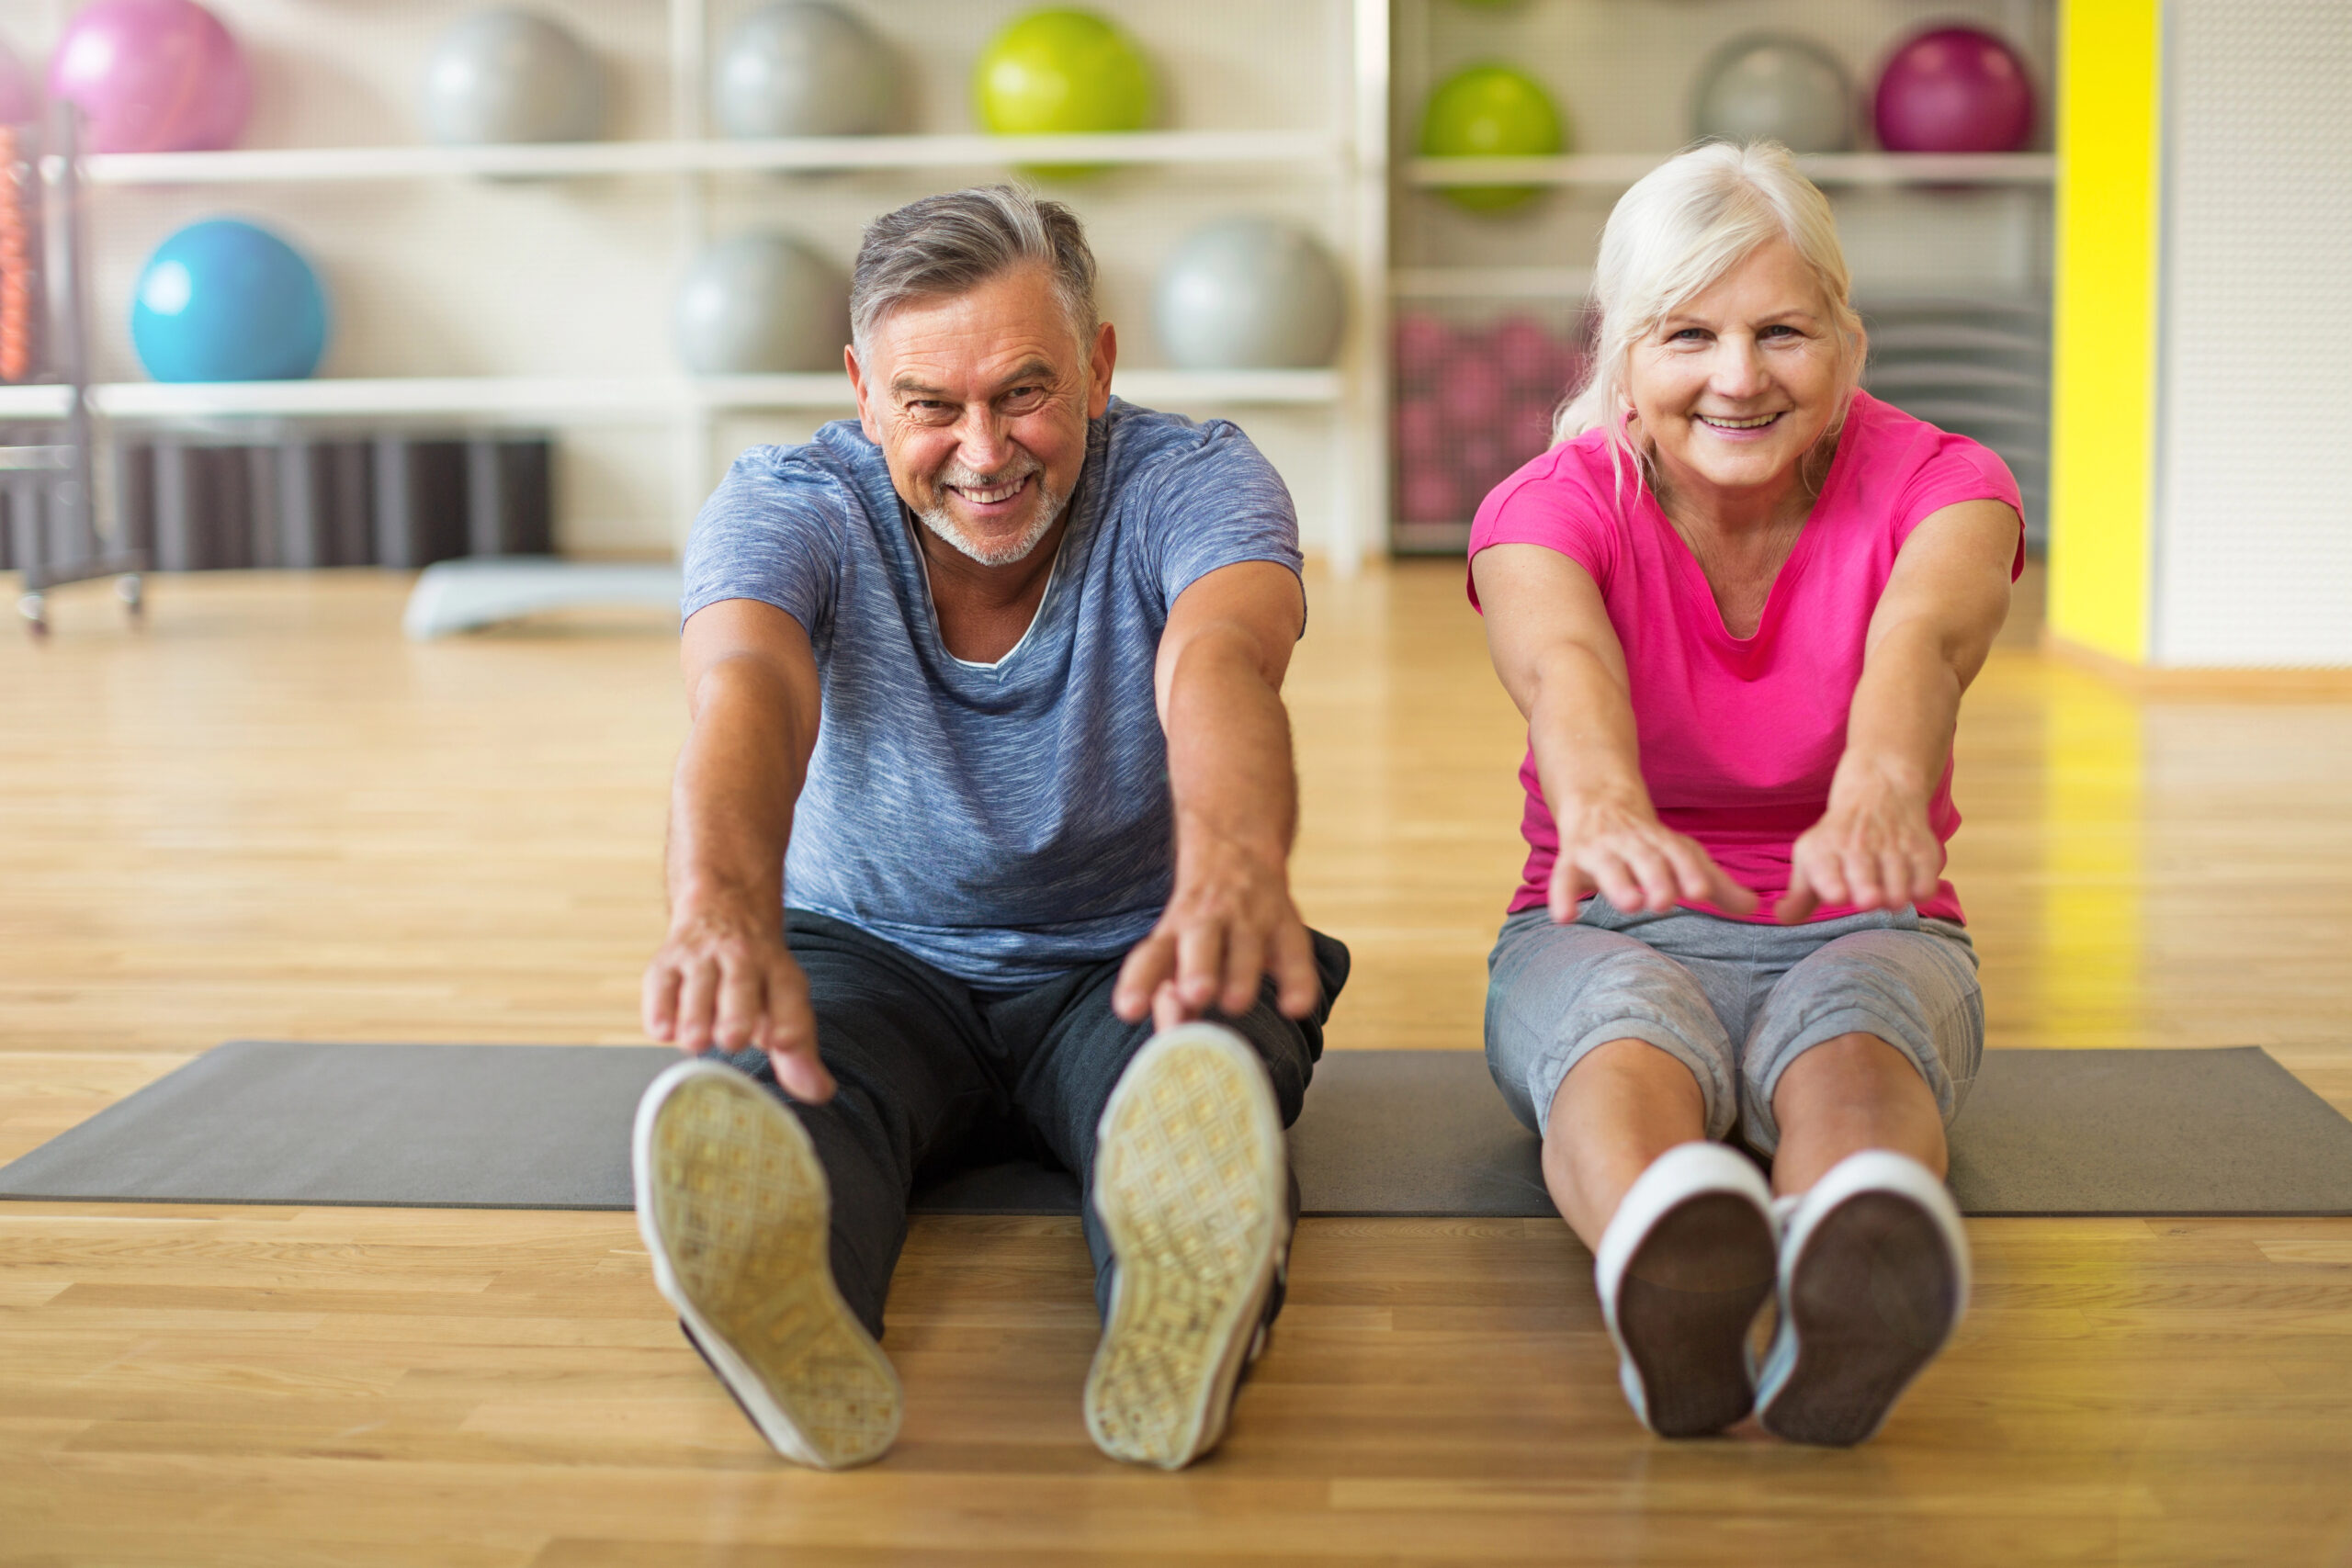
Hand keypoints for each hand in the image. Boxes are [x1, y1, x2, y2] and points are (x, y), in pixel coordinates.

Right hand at [641, 899, 833, 1101]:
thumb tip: (820, 1092)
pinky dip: (660, 1007)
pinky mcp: (666, 960)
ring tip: (696, 1042)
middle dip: (737, 1013)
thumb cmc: (757, 974)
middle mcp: (742, 958)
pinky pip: (660, 983)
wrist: (724, 907)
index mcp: (779, 971)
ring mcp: (702, 956)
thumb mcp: (784, 1002)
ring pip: (698, 984)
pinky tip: (663, 1031)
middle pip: (741, 985)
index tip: (786, 1043)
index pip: (789, 995)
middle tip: (733, 1040)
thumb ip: (797, 1051)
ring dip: (696, 1014)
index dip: (789, 1020)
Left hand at [1114, 830, 1319, 1030]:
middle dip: (1199, 967)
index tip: (1129, 1010)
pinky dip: (1299, 980)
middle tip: (1194, 994)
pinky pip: (1295, 953)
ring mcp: (1250, 919)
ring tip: (1235, 1004)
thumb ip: (1170, 992)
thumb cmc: (1200, 926)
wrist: (1236, 850)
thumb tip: (1171, 1032)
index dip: (1139, 981)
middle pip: (1201, 940)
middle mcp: (1208, 921)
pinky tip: (1295, 1008)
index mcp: (1174, 931)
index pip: (1152, 955)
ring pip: (1247, 943)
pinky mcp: (1286, 923)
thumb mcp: (1176, 947)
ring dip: (1242, 973)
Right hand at [1548, 794, 1758, 921]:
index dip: (1691, 872)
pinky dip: (1562, 895)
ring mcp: (1600, 850)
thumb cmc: (1647, 840)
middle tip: (1664, 901)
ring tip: (1630, 904)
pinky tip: (1565, 918)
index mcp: (1663, 843)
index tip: (1702, 892)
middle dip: (1656, 877)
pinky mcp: (1571, 860)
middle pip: (1646, 858)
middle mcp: (1632, 844)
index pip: (1680, 855)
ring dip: (1618, 883)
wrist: (1596, 798)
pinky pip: (1563, 877)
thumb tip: (1756, 907)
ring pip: (1608, 865)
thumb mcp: (1681, 855)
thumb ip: (1716, 884)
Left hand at [1778, 779, 1942, 924]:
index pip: (1826, 870)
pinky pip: (1926, 884)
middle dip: (1868, 893)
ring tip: (1887, 896)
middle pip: (1865, 879)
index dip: (1832, 885)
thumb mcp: (1812, 858)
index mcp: (1824, 850)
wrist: (1879, 792)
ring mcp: (1893, 847)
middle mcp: (1858, 846)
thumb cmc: (1839, 838)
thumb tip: (1784, 918)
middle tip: (1869, 900)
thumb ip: (1799, 894)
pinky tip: (1908, 888)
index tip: (1837, 896)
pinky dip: (1919, 893)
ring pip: (1898, 887)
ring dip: (1895, 898)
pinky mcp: (1923, 851)